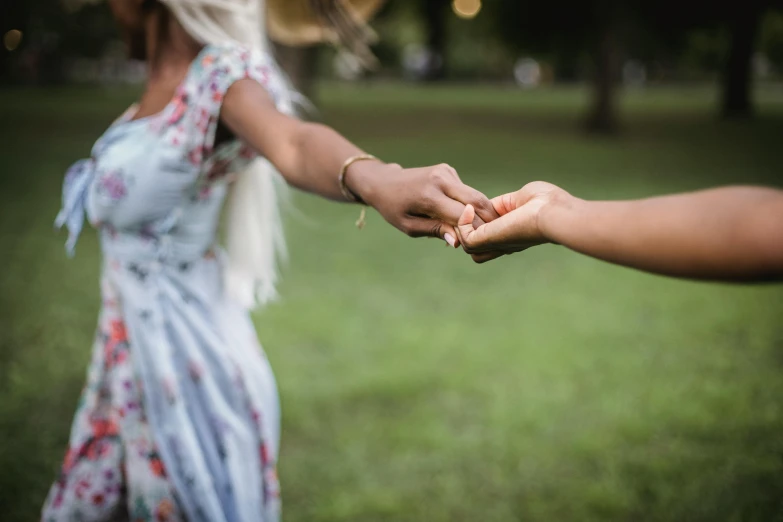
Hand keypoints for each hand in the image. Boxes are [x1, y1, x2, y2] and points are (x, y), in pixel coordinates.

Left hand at [346, 162, 498, 245]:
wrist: (384, 182)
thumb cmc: (394, 208)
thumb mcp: (409, 226)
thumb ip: (435, 230)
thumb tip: (459, 241)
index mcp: (429, 195)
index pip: (462, 215)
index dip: (475, 231)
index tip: (482, 245)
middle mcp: (441, 179)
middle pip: (476, 201)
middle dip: (488, 219)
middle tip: (496, 236)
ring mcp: (446, 172)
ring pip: (473, 196)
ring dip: (479, 213)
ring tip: (482, 230)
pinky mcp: (448, 170)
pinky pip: (464, 191)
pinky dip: (467, 205)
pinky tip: (463, 216)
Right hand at [456, 181, 571, 262]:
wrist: (554, 212)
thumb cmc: (547, 201)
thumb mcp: (521, 197)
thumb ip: (504, 203)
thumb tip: (490, 205)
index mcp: (512, 233)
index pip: (488, 232)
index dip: (478, 220)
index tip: (475, 204)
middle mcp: (504, 243)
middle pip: (476, 248)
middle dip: (467, 228)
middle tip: (469, 209)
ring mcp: (496, 243)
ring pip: (467, 245)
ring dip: (463, 226)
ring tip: (469, 209)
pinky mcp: (489, 240)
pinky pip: (465, 238)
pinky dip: (462, 223)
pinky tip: (470, 209)